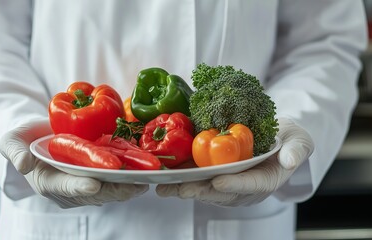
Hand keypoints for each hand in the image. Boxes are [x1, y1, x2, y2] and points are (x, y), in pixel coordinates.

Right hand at [0, 119, 147, 207]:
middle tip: (132, 184)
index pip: (64, 187)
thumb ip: (14, 151)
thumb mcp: (11, 141)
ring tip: (145, 179)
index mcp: (48, 182)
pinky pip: (114, 178)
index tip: (94, 184)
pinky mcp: (97, 174)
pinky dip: (129, 175)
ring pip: (108, 188)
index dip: (79, 187)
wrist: (38, 135)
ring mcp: (84, 182)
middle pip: (93, 192)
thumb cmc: (24, 139)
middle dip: (113, 189)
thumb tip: (23, 164)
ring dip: (127, 186)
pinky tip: (144, 169)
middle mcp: (69, 187)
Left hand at [156, 118, 313, 206]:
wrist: (274, 137)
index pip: (251, 185)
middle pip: (222, 192)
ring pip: (206, 189)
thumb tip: (290, 161)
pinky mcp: (216, 175)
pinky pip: (199, 179)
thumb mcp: (300, 140)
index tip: (218, 181)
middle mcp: (245, 187)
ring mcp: (229, 182)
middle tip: (181, 188)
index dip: (235, 184)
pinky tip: (165, 176)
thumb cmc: (288, 140)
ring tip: (165, 187)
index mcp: (266, 180)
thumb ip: (297, 150)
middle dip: (201, 191)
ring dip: (185, 188)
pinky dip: (182, 178)